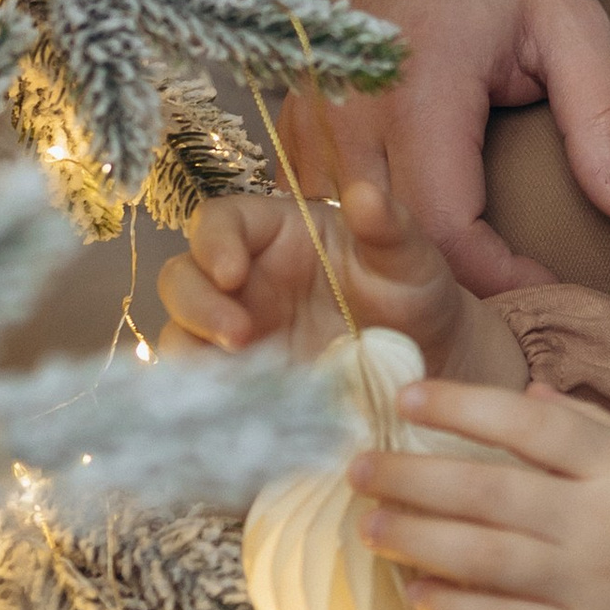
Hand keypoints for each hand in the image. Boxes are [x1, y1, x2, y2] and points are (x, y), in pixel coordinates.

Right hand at [157, 173, 528, 387]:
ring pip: (181, 338)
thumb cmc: (413, 294)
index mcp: (272, 234)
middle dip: (197, 306)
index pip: (218, 222)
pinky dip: (205, 402)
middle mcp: (243, 282)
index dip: (213, 243)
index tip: (233, 272)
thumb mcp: (410, 260)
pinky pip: (203, 391)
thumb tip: (364, 193)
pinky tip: (231, 416)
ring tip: (233, 382)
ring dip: (193, 358)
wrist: (428, 362)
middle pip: (182, 280)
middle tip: (239, 336)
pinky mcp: (241, 384)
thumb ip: (388, 228)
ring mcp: (236, 336)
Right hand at [272, 0, 609, 298]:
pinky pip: (325, 212)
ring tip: (471, 276)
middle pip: (390, 245)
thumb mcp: (574, 23)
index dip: (498, 278)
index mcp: (421, 88)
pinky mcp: (294, 129)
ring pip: (349, 238)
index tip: (549, 287)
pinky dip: (369, 237)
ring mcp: (310, 123)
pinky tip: (415, 242)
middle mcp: (349, 113)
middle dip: (453, 288)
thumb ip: (607, 115)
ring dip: (405, 267)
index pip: (446, 227)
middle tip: (515, 301)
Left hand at [352, 377, 609, 609]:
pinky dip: (455, 608)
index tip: (407, 397)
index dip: (461, 407)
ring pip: (482, 558)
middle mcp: (600, 521)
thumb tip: (532, 390)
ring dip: (416, 541)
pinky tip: (420, 593)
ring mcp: (590, 587)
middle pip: (486, 492)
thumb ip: (597, 427)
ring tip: (371, 526)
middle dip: (412, 477)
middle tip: (357, 468)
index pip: (528, 423)